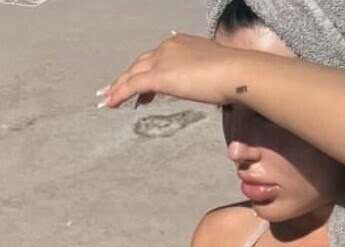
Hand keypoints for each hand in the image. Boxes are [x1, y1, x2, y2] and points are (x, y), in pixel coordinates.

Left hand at [98, 33, 236, 110]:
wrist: (237, 72)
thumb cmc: (235, 75)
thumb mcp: (215, 73)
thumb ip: (204, 76)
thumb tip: (208, 86)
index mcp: (181, 44)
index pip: (156, 58)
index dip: (145, 72)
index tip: (140, 88)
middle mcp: (169, 47)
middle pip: (140, 64)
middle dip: (125, 78)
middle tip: (113, 90)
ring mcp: (164, 60)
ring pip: (133, 74)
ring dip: (117, 87)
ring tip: (106, 100)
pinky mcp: (161, 76)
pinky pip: (133, 86)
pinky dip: (120, 94)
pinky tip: (110, 104)